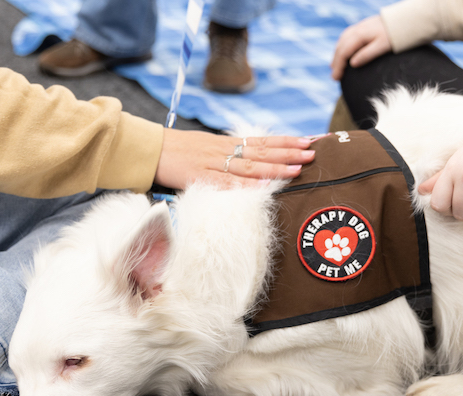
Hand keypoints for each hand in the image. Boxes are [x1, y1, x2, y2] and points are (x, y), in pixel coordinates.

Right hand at [154, 129, 314, 189]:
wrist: (149, 149)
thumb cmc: (177, 152)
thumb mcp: (206, 148)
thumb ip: (227, 156)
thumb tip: (250, 164)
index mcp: (226, 143)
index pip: (262, 141)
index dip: (286, 141)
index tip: (309, 140)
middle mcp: (224, 150)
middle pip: (262, 151)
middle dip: (288, 152)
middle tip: (312, 152)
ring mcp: (213, 164)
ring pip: (249, 166)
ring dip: (275, 167)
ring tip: (297, 168)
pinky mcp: (200, 177)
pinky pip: (227, 183)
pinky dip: (246, 186)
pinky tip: (263, 187)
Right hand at [331, 15, 391, 80]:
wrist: (403, 19)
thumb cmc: (394, 35)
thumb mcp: (382, 46)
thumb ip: (367, 55)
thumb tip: (352, 64)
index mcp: (359, 35)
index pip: (343, 52)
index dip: (338, 66)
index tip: (336, 78)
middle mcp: (356, 30)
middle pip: (340, 47)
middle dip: (335, 63)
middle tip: (334, 77)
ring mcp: (358, 27)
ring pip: (341, 41)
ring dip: (337, 54)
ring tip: (335, 67)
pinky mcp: (362, 26)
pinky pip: (346, 37)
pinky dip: (342, 46)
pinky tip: (342, 52)